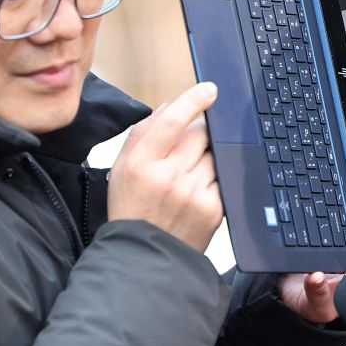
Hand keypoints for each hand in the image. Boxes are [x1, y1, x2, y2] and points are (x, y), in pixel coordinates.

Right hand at [107, 82, 223, 251]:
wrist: (145, 256)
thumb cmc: (132, 208)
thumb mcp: (122, 168)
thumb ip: (143, 133)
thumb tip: (169, 105)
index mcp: (142, 163)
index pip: (173, 121)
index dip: (194, 100)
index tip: (210, 89)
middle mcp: (169, 176)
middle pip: (201, 134)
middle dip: (202, 133)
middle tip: (192, 146)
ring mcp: (194, 193)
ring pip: (215, 154)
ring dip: (209, 155)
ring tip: (191, 174)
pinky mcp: (214, 207)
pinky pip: (223, 176)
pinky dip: (216, 176)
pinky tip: (200, 188)